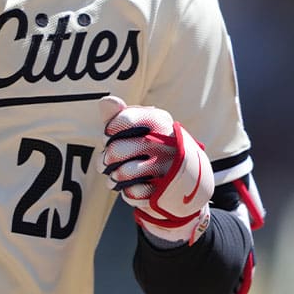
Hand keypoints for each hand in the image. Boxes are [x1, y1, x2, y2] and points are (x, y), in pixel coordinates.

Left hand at [99, 96, 213, 245]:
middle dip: (105, 158)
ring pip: (123, 173)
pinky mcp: (166, 190)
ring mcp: (168, 167)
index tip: (109, 136)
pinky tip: (133, 186)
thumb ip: (119, 115)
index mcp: (159, 120)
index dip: (109, 131)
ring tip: (117, 175)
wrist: (189, 177)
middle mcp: (166, 142)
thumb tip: (105, 100)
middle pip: (116, 149)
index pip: (123, 121)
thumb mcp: (141, 126)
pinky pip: (133, 192)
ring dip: (114, 176)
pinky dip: (128, 192)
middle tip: (107, 160)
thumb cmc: (155, 145)